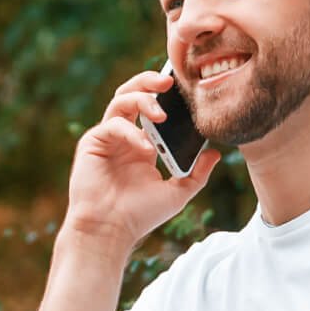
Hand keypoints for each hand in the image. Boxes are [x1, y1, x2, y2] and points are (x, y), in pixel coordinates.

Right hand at [64, 69, 219, 249]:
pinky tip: (145, 148)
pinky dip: (132, 133)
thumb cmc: (139, 216)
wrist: (110, 231)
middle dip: (151, 80)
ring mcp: (108, 137)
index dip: (167, 94)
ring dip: (143, 98)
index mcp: (143, 144)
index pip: (154, 107)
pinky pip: (114, 125)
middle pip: (134, 93)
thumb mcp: (176, 194)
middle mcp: (125, 136)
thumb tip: (216, 153)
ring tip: (162, 111)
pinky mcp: (93, 142)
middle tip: (170, 79)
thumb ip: (197, 174)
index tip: (186, 85)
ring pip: (122, 100)